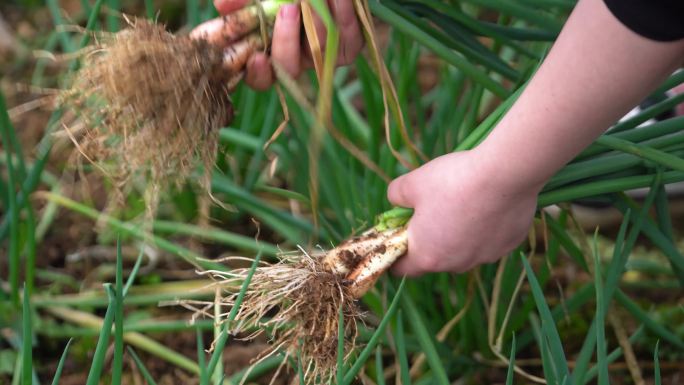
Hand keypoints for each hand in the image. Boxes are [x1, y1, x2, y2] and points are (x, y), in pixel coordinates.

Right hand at [211, 0, 362, 89]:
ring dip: (315, 20)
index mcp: (269, 50)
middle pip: (288, 68)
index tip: (256, 58)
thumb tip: (221, 5)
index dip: (257, 74)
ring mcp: (322, 56)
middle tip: (287, 9)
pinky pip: (348, 40)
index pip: (259, 77)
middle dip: (286, 40)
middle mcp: (295, 59)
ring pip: (318, 51)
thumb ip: (242, 1)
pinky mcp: (349, 48)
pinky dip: (343, 15)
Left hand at [386, 149, 540, 275]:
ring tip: (463, 204)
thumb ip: (396, 195)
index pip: (403, 269)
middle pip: (436, 259)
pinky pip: (490, 239)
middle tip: (431, 212)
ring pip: (465, 250)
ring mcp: (485, 257)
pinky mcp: (508, 245)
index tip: (397, 239)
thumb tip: (396, 199)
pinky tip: (488, 203)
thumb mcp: (412, 183)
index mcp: (428, 256)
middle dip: (430, 241)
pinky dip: (486, 227)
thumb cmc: (451, 181)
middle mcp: (457, 264)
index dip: (396, 255)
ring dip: (460, 235)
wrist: (504, 173)